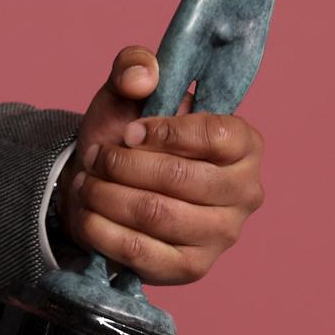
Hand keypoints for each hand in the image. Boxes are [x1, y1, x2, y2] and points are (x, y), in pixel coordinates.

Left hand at [60, 46, 264, 284]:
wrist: (106, 186)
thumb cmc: (128, 136)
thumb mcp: (127, 91)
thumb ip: (134, 65)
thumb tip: (143, 76)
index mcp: (245, 144)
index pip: (214, 135)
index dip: (163, 131)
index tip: (130, 131)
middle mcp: (246, 192)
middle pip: (180, 178)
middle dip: (124, 164)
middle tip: (98, 156)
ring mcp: (222, 235)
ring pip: (156, 214)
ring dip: (107, 194)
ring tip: (88, 181)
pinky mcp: (191, 268)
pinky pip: (140, 251)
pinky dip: (102, 228)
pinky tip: (89, 211)